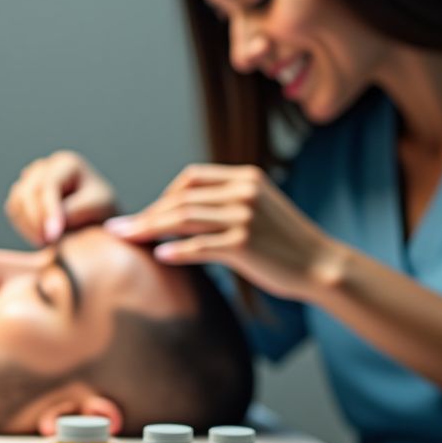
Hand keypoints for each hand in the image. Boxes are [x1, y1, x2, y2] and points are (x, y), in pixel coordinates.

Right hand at [4, 150, 117, 244]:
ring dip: (28, 225)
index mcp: (66, 163)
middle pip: (28, 192)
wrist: (95, 217)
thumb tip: (51, 223)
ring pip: (16, 201)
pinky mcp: (21, 194)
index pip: (49, 185)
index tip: (53, 236)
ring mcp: (29, 179)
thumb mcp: (98, 207)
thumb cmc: (101, 210)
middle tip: (49, 243)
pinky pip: (12, 210)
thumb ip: (76, 211)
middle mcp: (44, 166)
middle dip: (36, 221)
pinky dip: (23, 226)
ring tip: (47, 242)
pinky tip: (41, 237)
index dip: (48, 211)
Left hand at [106, 163, 348, 301]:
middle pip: (181, 198)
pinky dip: (175, 250)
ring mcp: (244, 217)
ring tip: (126, 239)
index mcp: (246, 178)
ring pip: (183, 218)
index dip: (164, 195)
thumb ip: (224, 203)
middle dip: (147, 214)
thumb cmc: (284, 243)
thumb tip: (177, 213)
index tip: (146, 215)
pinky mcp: (244, 244)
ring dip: (149, 229)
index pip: (191, 177)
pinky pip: (199, 246)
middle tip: (120, 228)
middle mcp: (244, 192)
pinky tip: (158, 256)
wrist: (322, 266)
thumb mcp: (257, 209)